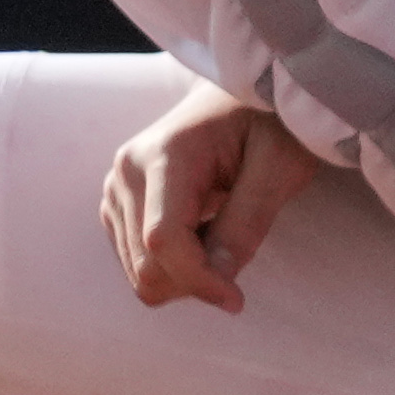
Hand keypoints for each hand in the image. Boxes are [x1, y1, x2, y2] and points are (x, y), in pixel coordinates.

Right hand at [107, 77, 326, 312]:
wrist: (240, 93)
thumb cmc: (269, 123)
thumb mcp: (279, 167)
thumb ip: (247, 221)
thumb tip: (222, 278)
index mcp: (164, 156)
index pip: (163, 239)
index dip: (199, 280)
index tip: (238, 301)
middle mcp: (125, 172)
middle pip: (144, 263)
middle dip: (193, 283)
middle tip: (238, 277)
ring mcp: (115, 186)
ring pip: (136, 268)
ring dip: (182, 276)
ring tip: (221, 245)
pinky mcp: (116, 200)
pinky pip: (134, 257)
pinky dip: (170, 265)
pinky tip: (200, 239)